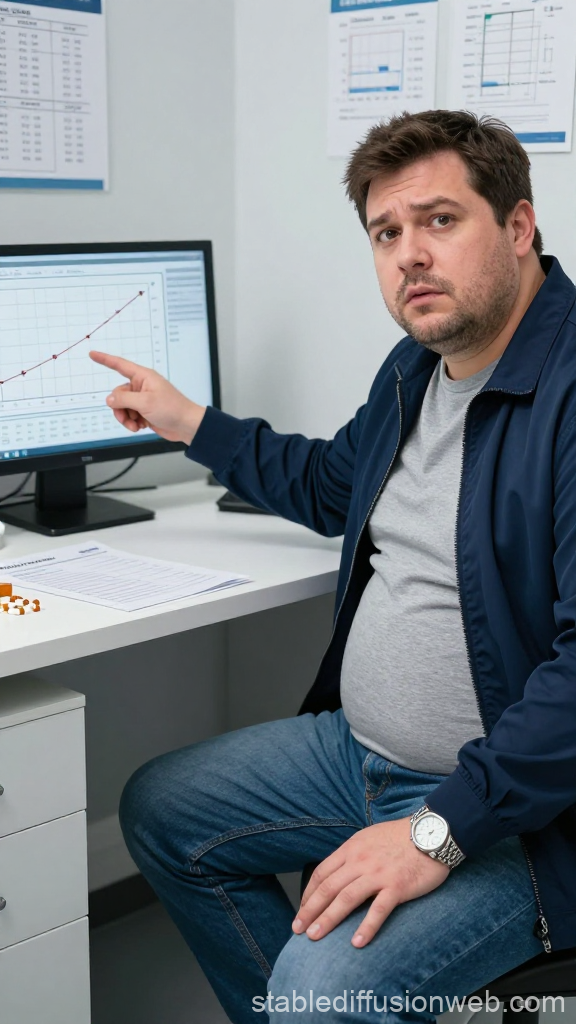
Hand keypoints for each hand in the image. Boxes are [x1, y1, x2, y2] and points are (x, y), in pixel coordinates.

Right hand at [89, 351, 205, 444]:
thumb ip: (123, 399)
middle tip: (128, 418)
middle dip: (119, 408)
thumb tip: (109, 399)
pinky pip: (129, 415)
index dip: (104, 359)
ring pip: (122, 407)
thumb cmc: (173, 409)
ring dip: (125, 418)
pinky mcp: (144, 411)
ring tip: (135, 426)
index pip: (119, 365)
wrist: (186, 426)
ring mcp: (143, 399)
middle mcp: (142, 386)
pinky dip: (132, 422)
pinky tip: (141, 427)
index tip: (92, 354)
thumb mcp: (144, 403)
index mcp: (143, 377)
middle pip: (118, 394)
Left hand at [293, 816, 449, 946]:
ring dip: (328, 919)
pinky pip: (378, 909)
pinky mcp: (397, 886)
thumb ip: (352, 854)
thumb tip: (337, 872)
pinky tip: (356, 943)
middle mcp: (360, 861)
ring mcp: (378, 874)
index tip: (301, 910)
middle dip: (310, 910)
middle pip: (328, 888)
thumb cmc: (400, 836)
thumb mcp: (368, 837)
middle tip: (298, 929)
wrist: (431, 832)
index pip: (322, 873)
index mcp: (351, 849)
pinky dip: (367, 927)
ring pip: (346, 899)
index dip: (308, 894)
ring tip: (314, 937)